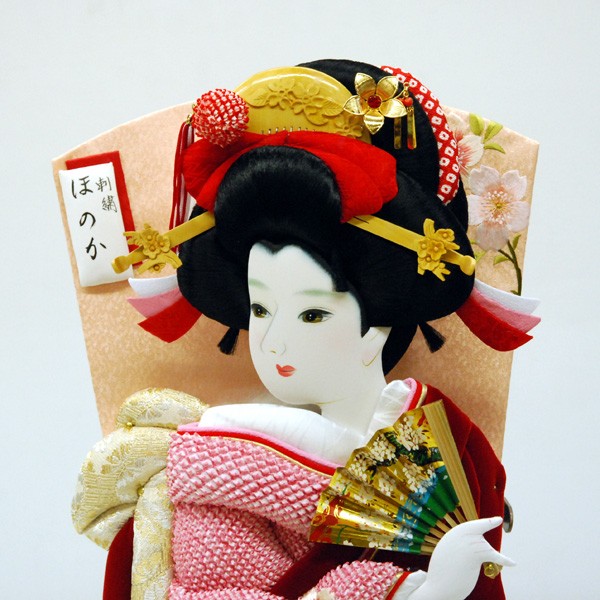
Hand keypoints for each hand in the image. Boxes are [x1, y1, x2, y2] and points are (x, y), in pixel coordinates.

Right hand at [394, 517, 513, 599]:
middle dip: (479, 553)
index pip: (472, 527)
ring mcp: (468, 542)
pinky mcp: (476, 554)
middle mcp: (460, 534)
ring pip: (485, 549)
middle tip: (465, 562)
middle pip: (480, 540)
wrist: (439, 586)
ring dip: (481, 560)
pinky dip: (504, 559)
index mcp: (453, 534)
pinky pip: (494, 556)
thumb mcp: (448, 552)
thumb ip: (460, 545)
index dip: (487, 523)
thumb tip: (475, 549)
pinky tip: (513, 563)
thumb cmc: (442, 572)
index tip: (499, 519)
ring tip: (466, 568)